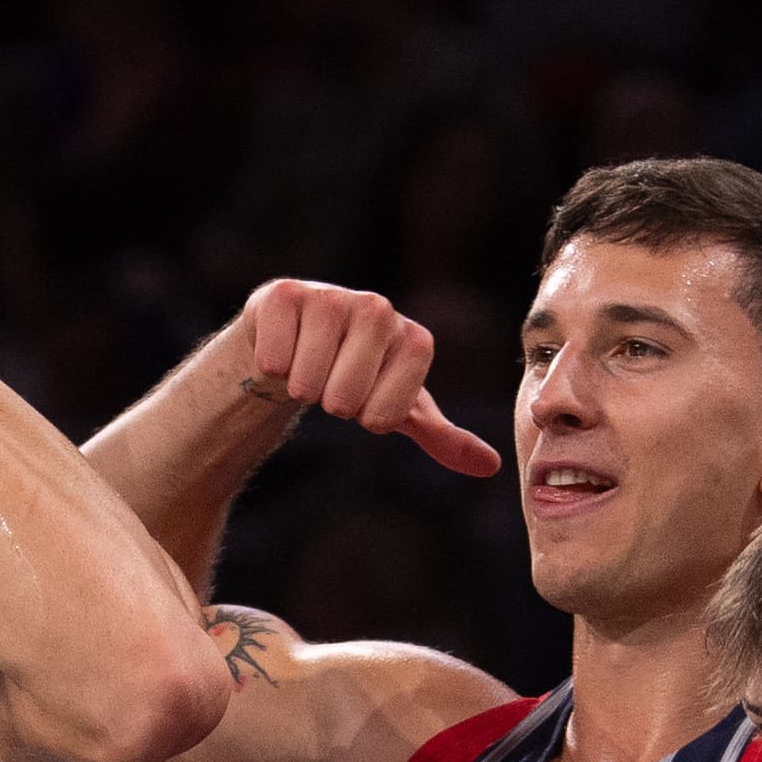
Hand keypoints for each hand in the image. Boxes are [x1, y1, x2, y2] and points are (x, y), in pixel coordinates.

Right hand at [231, 279, 499, 474]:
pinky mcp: (284, 295)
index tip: (365, 402)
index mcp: (413, 338)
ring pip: (306, 383)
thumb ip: (441, 436)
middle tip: (332, 384)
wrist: (296, 344)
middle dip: (332, 405)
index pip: (387, 413)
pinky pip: (274, 361)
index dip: (367, 418)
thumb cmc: (353, 377)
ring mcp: (331, 297)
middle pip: (345, 399)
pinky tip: (283, 349)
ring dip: (299, 387)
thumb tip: (490, 466)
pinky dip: (271, 369)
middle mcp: (378, 308)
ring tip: (307, 366)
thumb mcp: (398, 409)